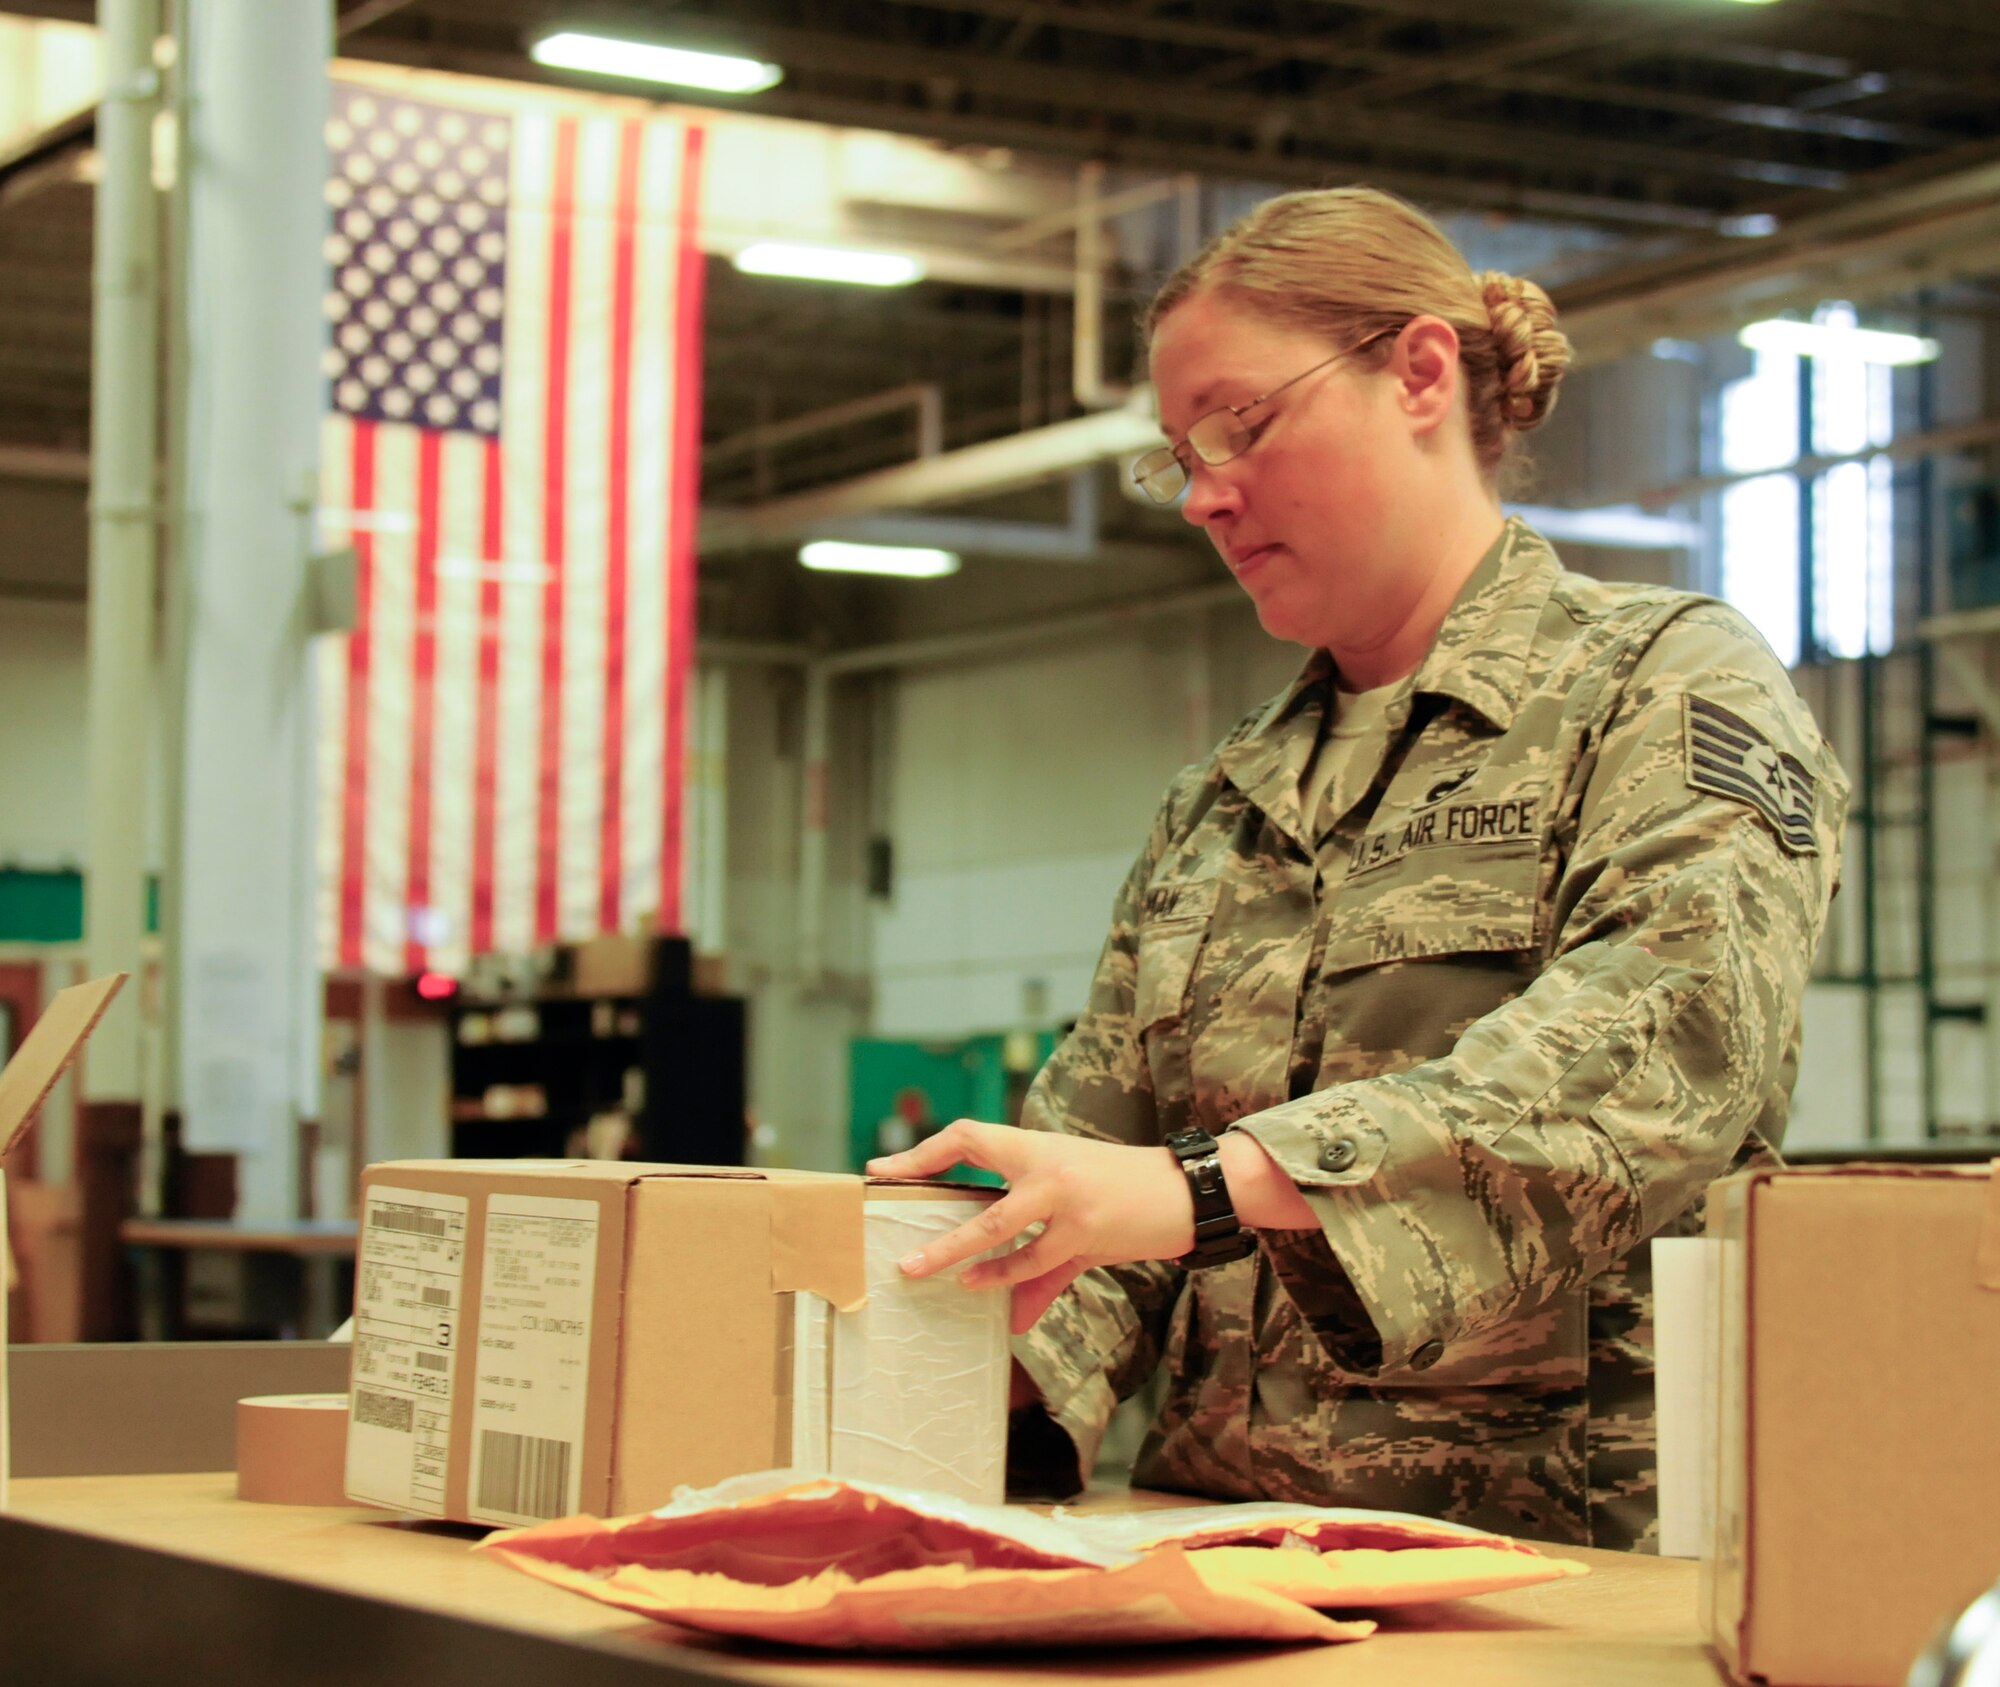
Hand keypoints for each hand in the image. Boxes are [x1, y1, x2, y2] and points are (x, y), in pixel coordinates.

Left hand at [866, 1120, 1193, 1334]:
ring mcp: (1065, 1196)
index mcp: (1037, 1148)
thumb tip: (1011, 1317)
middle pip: (970, 1174)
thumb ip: (1040, 1266)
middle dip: (932, 1215)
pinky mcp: (1086, 1228)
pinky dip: (1007, 1280)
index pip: (968, 1136)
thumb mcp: (1077, 1218)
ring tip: (922, 1273)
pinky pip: (1036, 1260)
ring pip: (996, 1226)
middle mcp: (1045, 1164)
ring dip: (956, 1255)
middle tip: (898, 1248)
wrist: (1189, 1190)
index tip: (882, 1169)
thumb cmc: (1127, 1194)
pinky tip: (986, 1294)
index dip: (922, 1152)